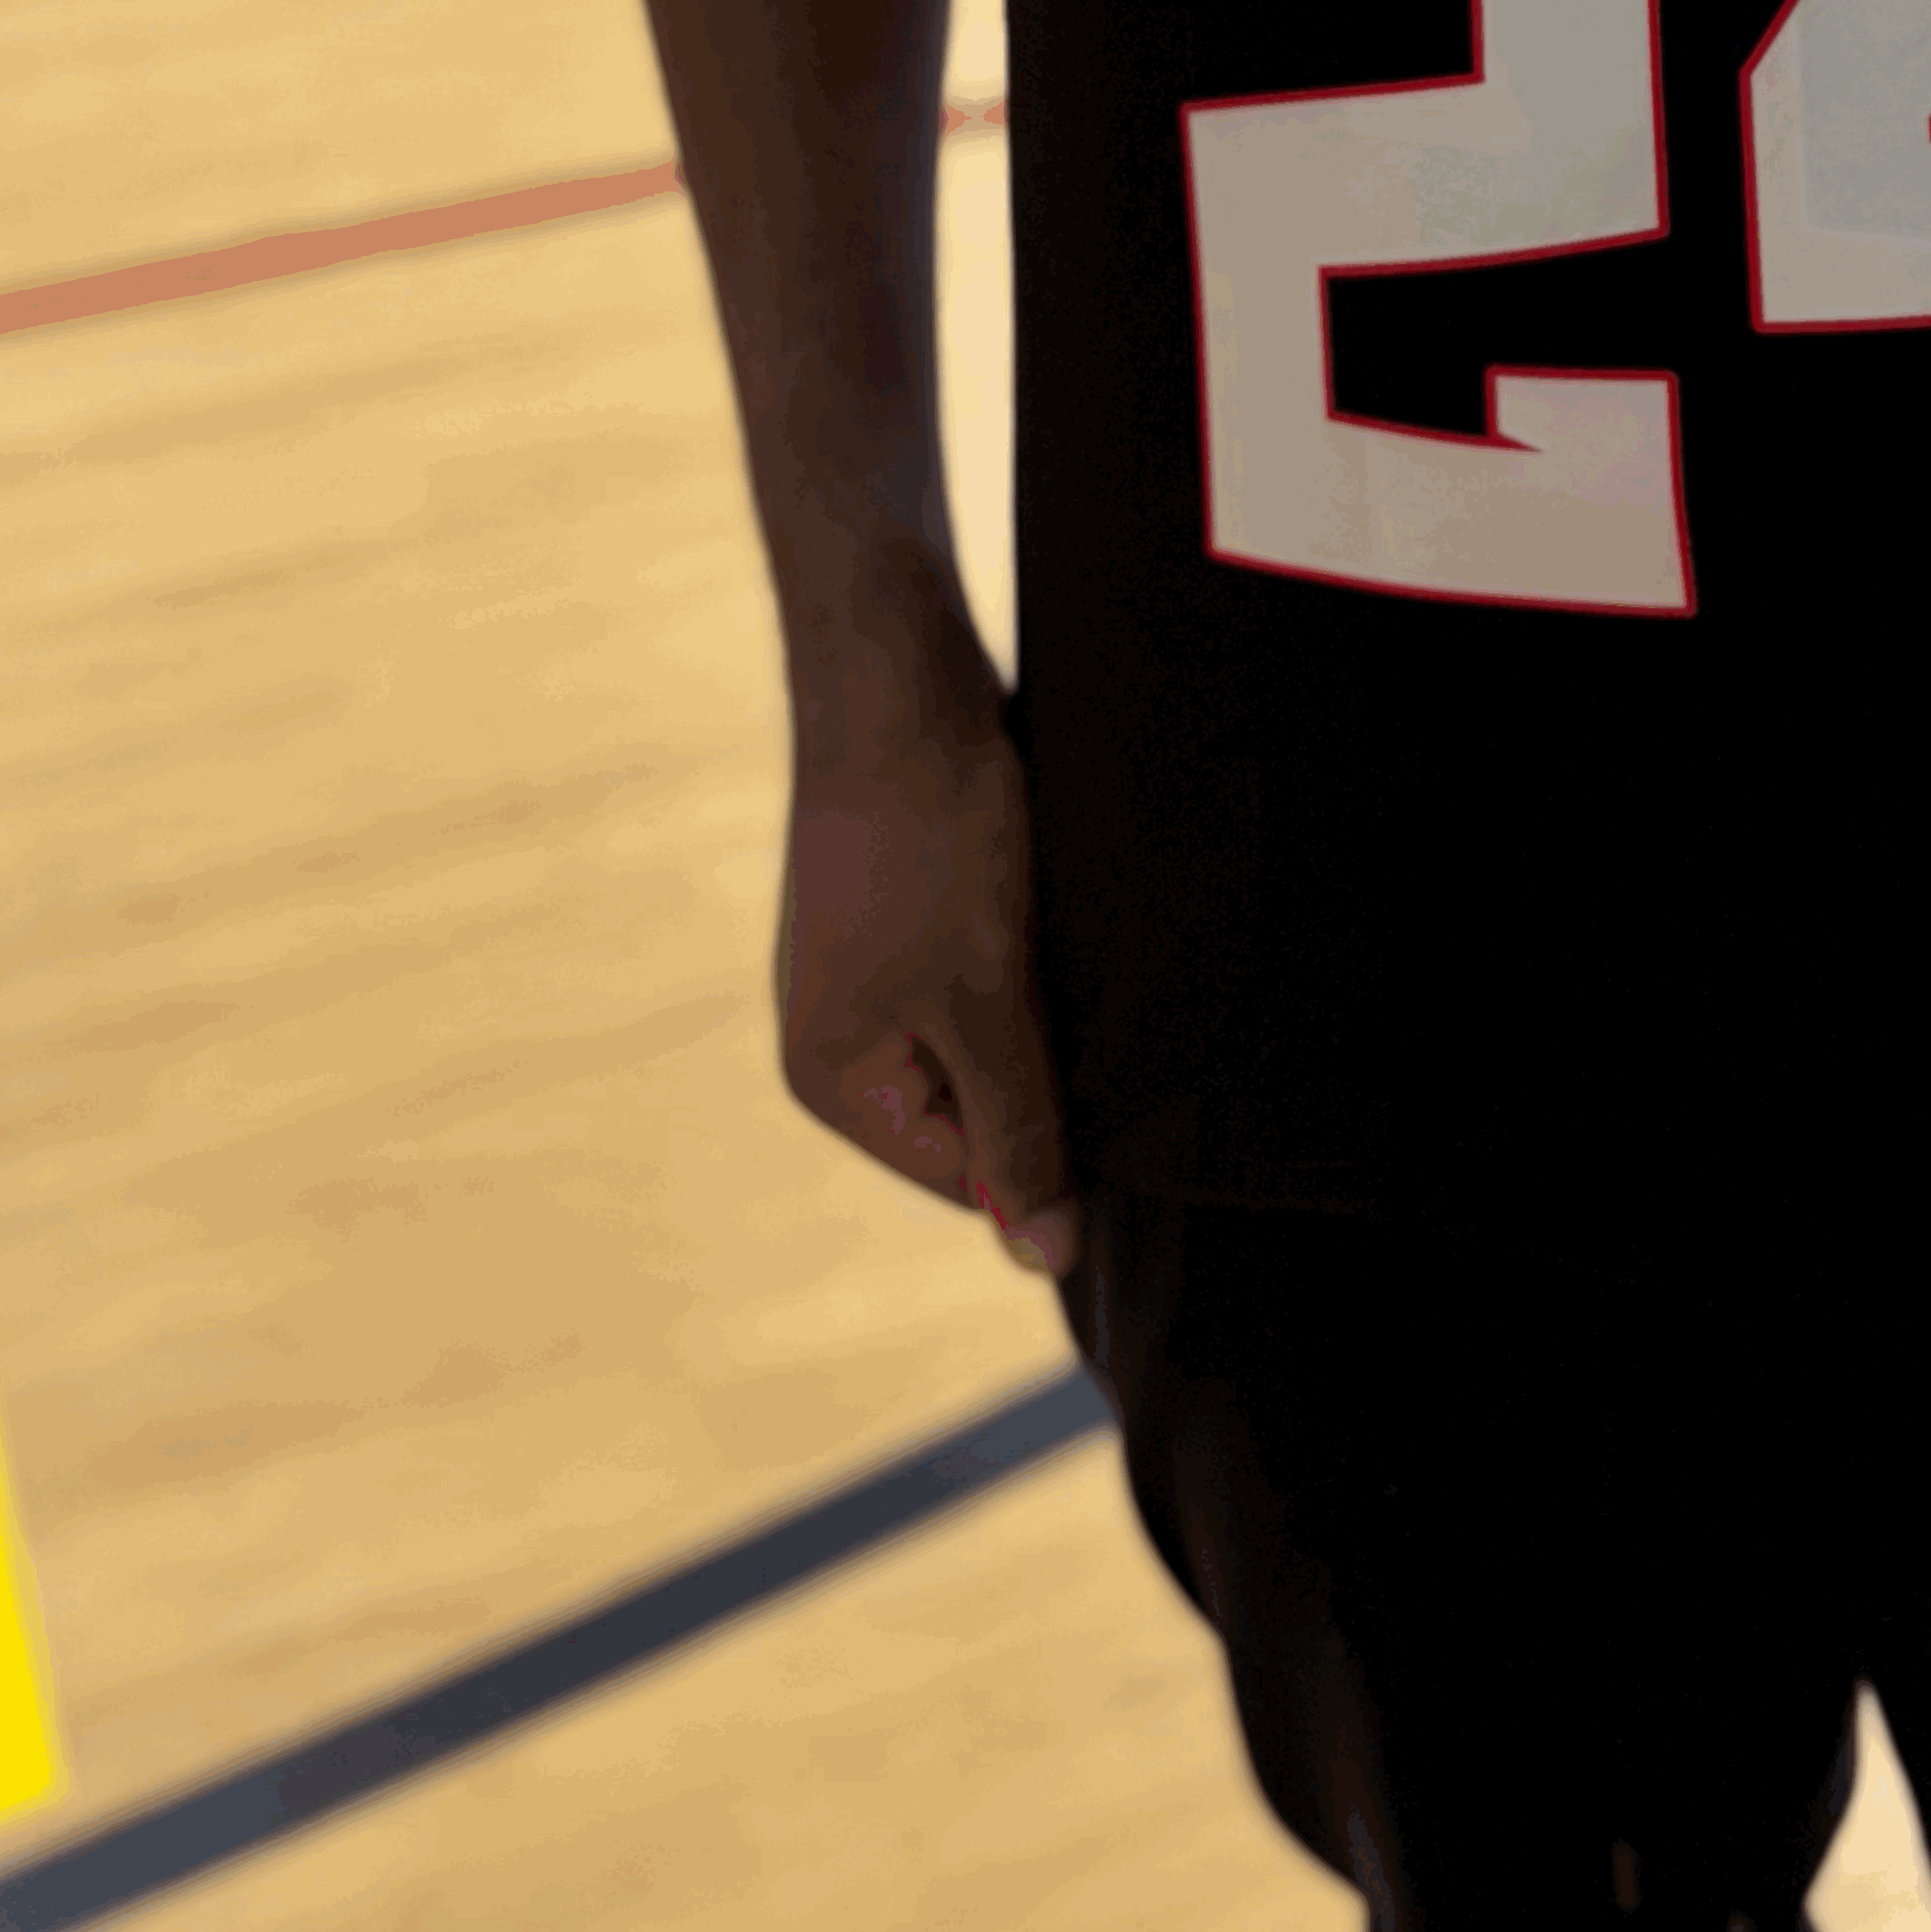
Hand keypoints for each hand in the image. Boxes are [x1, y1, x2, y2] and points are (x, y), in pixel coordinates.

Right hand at [777, 669, 1082, 1279]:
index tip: (1100, 1078)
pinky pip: (983, 969)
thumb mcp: (988, 996)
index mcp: (830, 1081)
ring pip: (989, 1033)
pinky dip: (1026, 953)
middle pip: (975, 1109)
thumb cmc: (932, 836)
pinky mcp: (905, 907)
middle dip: (1041, 1068)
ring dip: (1039, 1007)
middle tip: (1079, 996)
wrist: (899, 670)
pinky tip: (1047, 908)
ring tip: (1057, 945)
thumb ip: (1019, 1129)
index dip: (1047, 1146)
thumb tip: (1047, 1261)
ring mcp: (867, 970)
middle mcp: (836, 1037)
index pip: (965, 1179)